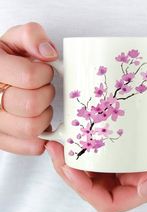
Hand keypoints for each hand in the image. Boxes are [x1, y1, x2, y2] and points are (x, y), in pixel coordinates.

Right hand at [0, 22, 56, 154]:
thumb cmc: (6, 61)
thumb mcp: (14, 40)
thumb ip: (32, 36)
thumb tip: (49, 54)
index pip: (29, 77)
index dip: (44, 74)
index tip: (43, 71)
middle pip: (31, 105)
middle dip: (46, 94)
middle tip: (42, 88)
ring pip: (31, 128)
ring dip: (45, 115)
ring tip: (39, 105)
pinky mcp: (1, 140)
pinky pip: (30, 147)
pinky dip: (42, 138)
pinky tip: (40, 123)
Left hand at [46, 105, 146, 211]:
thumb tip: (144, 189)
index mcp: (146, 187)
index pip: (108, 201)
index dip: (85, 189)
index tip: (70, 168)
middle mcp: (133, 177)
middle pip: (93, 185)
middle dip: (70, 171)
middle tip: (56, 149)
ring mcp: (128, 162)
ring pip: (94, 169)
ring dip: (74, 158)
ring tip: (61, 140)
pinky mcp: (127, 147)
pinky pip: (102, 151)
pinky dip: (87, 145)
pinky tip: (80, 132)